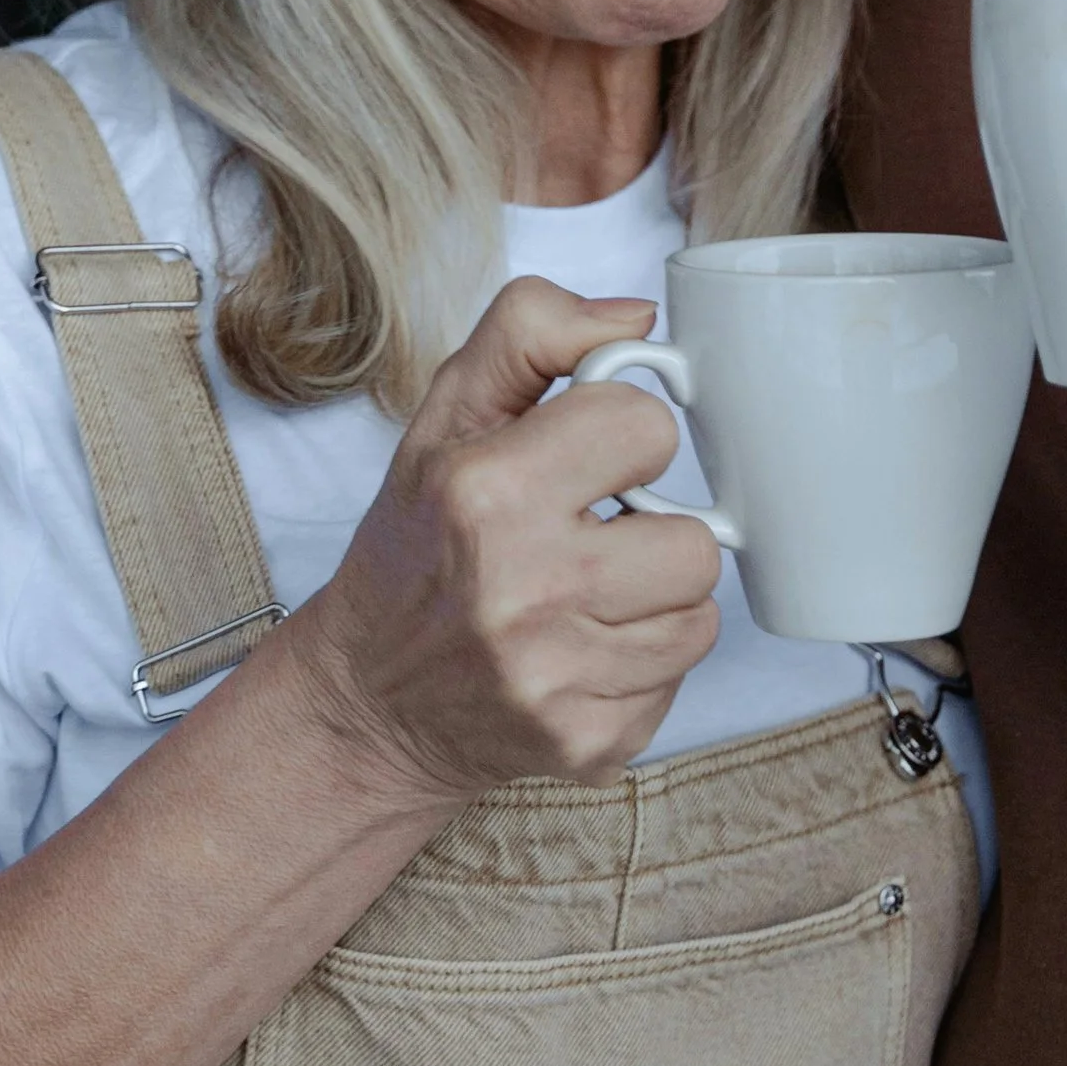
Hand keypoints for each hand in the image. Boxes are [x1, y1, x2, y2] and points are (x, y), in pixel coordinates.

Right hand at [289, 278, 720, 805]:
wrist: (368, 701)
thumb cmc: (415, 545)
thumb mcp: (445, 417)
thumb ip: (532, 332)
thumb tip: (637, 320)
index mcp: (486, 491)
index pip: (648, 429)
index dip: (623, 438)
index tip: (586, 462)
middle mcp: (521, 588)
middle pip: (695, 541)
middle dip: (653, 532)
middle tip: (594, 538)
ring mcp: (555, 679)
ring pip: (698, 616)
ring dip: (655, 602)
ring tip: (587, 597)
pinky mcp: (584, 744)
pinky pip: (676, 682)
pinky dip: (640, 666)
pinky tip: (579, 654)